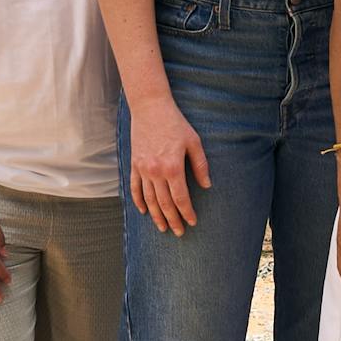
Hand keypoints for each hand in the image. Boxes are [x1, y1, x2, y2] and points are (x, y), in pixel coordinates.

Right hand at [126, 98, 210, 235]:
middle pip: (164, 203)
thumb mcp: (194, 142)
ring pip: (149, 200)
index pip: (181, 198)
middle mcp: (155, 172)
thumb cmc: (176, 123)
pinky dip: (138, 201)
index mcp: (173, 167)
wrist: (150, 108)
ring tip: (162, 227)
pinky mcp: (134, 164)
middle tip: (178, 232)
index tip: (192, 222)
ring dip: (156, 216)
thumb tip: (207, 185)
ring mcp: (142, 169)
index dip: (187, 212)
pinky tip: (144, 211)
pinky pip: (135, 188)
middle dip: (172, 220)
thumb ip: (200, 165)